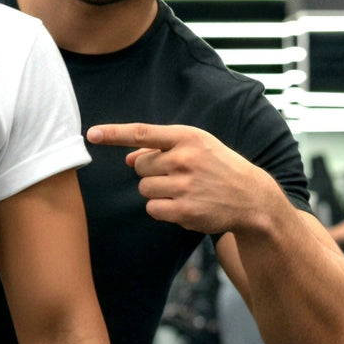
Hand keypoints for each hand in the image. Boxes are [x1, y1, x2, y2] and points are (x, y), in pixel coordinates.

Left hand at [86, 122, 279, 235]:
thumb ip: (162, 148)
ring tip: (185, 190)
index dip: (113, 134)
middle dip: (152, 172)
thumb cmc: (218, 167)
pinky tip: (184, 205)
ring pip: (144, 188)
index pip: (142, 132)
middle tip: (179, 175)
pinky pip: (152, 208)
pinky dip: (162, 209)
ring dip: (157, 191)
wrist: (251, 198)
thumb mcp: (197, 147)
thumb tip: (128, 158)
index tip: (92, 134)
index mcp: (188, 137)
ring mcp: (184, 185)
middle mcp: (185, 159)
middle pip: (140, 166)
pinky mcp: (184, 210)